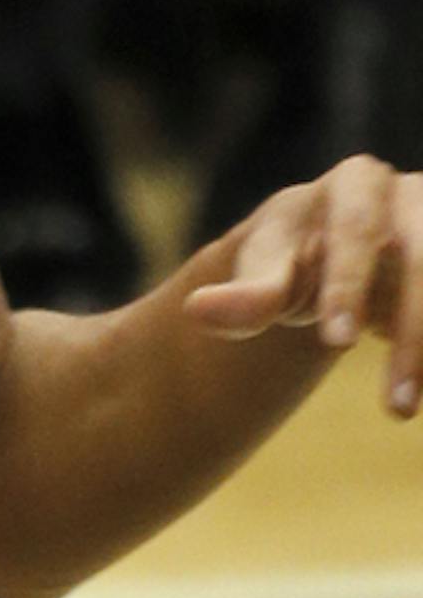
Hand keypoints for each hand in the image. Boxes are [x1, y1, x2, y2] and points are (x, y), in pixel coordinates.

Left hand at [187, 151, 422, 411]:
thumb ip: (246, 295)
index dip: (349, 283)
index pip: (354, 230)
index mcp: (356, 186)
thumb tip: (196, 311)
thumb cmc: (300, 257)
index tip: (337, 342)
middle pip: (421, 259)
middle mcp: (411, 197)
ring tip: (405, 411)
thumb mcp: (270, 270)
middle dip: (413, 333)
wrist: (346, 250)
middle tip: (394, 404)